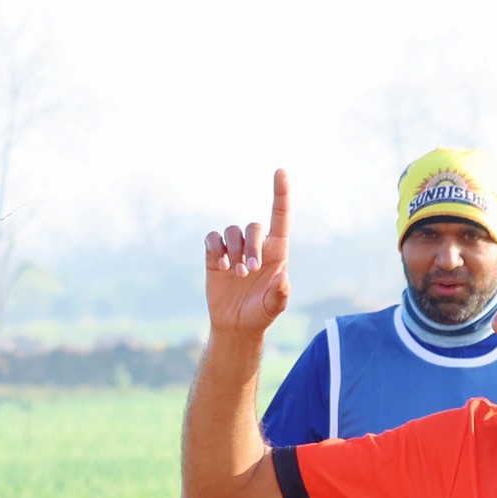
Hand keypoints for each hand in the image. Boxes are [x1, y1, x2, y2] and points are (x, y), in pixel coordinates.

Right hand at [203, 170, 291, 337]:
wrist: (236, 326)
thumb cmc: (261, 314)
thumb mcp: (274, 307)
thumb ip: (280, 294)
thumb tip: (284, 278)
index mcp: (276, 252)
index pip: (280, 216)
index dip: (280, 193)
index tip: (280, 171)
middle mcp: (256, 246)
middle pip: (253, 227)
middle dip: (251, 247)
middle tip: (250, 271)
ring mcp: (234, 250)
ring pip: (232, 230)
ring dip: (234, 249)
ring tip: (237, 274)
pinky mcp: (215, 256)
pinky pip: (213, 238)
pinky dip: (216, 247)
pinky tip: (221, 265)